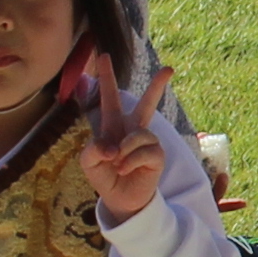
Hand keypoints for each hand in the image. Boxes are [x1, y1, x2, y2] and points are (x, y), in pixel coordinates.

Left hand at [82, 67, 169, 221]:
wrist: (120, 200)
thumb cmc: (104, 177)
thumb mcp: (88, 162)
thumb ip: (93, 149)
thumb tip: (114, 147)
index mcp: (113, 126)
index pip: (109, 99)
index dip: (106, 77)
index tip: (104, 56)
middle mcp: (132, 131)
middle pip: (147, 105)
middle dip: (157, 86)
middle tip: (169, 69)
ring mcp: (147, 142)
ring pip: (138, 134)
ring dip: (125, 151)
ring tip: (118, 165)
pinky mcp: (157, 155)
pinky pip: (145, 150)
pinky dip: (131, 160)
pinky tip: (126, 169)